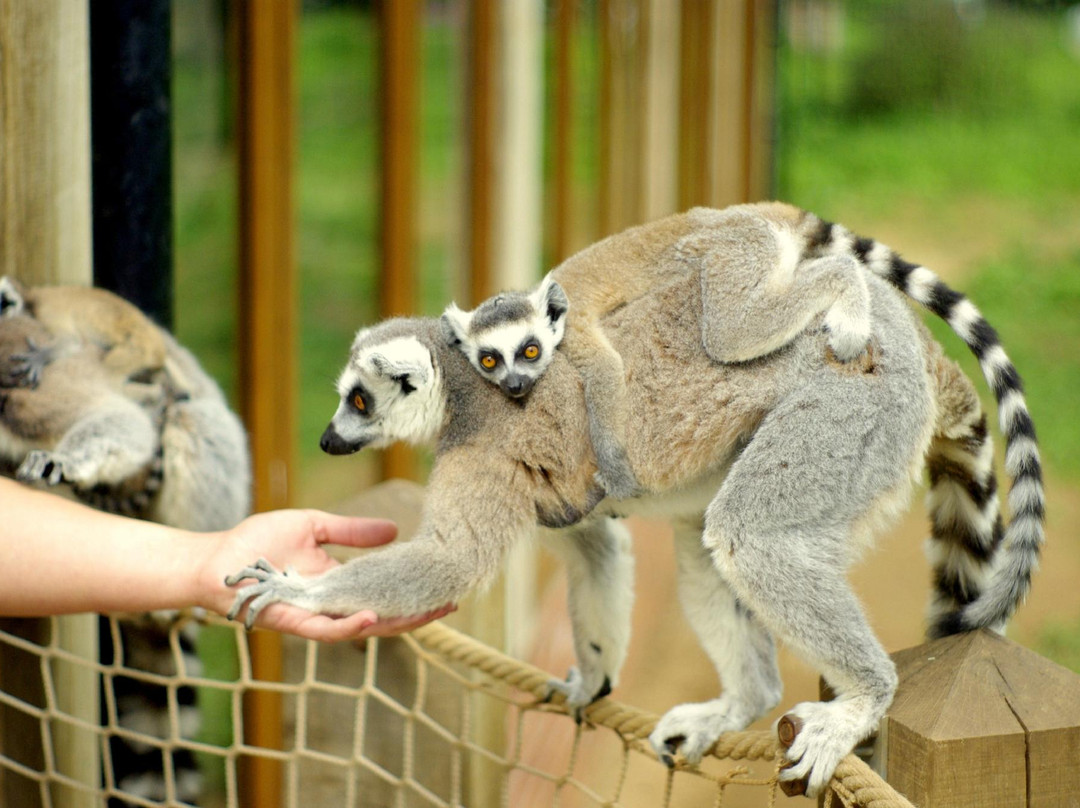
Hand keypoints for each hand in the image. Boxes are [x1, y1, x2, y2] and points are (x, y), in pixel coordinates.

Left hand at [204, 509, 454, 641]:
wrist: (217, 559)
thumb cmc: (257, 542)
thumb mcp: (314, 526)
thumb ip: (351, 532)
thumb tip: (393, 530)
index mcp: (339, 583)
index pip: (384, 590)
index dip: (413, 588)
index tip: (443, 580)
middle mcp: (333, 604)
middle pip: (384, 614)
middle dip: (418, 612)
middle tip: (451, 602)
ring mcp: (316, 616)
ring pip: (363, 628)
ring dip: (395, 623)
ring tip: (427, 613)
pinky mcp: (296, 623)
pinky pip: (327, 631)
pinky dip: (350, 627)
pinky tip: (373, 618)